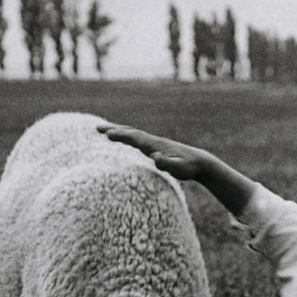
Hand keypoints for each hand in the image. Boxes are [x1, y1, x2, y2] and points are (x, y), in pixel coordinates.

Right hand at [97, 123, 214, 180]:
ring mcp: (153, 143)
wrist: (200, 162)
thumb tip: (156, 157)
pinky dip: (126, 136)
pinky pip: (136, 140)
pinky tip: (122, 138)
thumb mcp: (179, 168)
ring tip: (103, 130)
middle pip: (131, 133)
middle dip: (114, 130)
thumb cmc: (188, 167)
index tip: (108, 134)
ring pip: (133, 135)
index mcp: (156, 145)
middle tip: (97, 128)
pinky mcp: (155, 148)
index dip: (122, 136)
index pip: (135, 138)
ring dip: (118, 131)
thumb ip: (168, 163)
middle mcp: (153, 142)